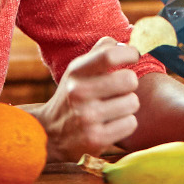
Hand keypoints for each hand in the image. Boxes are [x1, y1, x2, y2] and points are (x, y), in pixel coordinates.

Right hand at [36, 37, 140, 160]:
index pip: (109, 55)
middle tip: (122, 88)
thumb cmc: (72, 96)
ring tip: (114, 108)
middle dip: (130, 83)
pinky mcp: (96, 139)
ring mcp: (87, 117)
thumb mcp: (78, 71)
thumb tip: (128, 44)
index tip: (134, 56)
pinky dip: (126, 123)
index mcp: (76, 72)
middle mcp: (79, 93)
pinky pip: (131, 123)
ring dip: (128, 105)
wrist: (49, 134)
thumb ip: (101, 52)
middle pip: (128, 80)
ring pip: (133, 102)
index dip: (129, 53)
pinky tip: (112, 123)